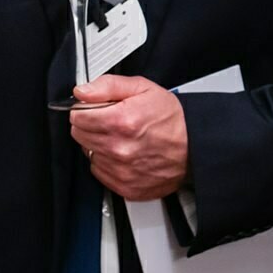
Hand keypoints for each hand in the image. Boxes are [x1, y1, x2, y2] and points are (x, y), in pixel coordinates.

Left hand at [67, 74, 189, 200]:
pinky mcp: (125, 186)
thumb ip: (107, 86)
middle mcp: (119, 149)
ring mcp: (121, 171)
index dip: (85, 109)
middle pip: (79, 136)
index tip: (94, 109)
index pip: (77, 117)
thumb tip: (82, 91)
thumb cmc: (173, 119)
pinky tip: (124, 153)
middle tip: (111, 121)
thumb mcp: (142, 88)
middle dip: (91, 125)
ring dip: (99, 145)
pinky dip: (108, 162)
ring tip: (122, 138)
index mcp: (121, 121)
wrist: (195, 147)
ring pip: (89, 154)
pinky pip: (100, 172)